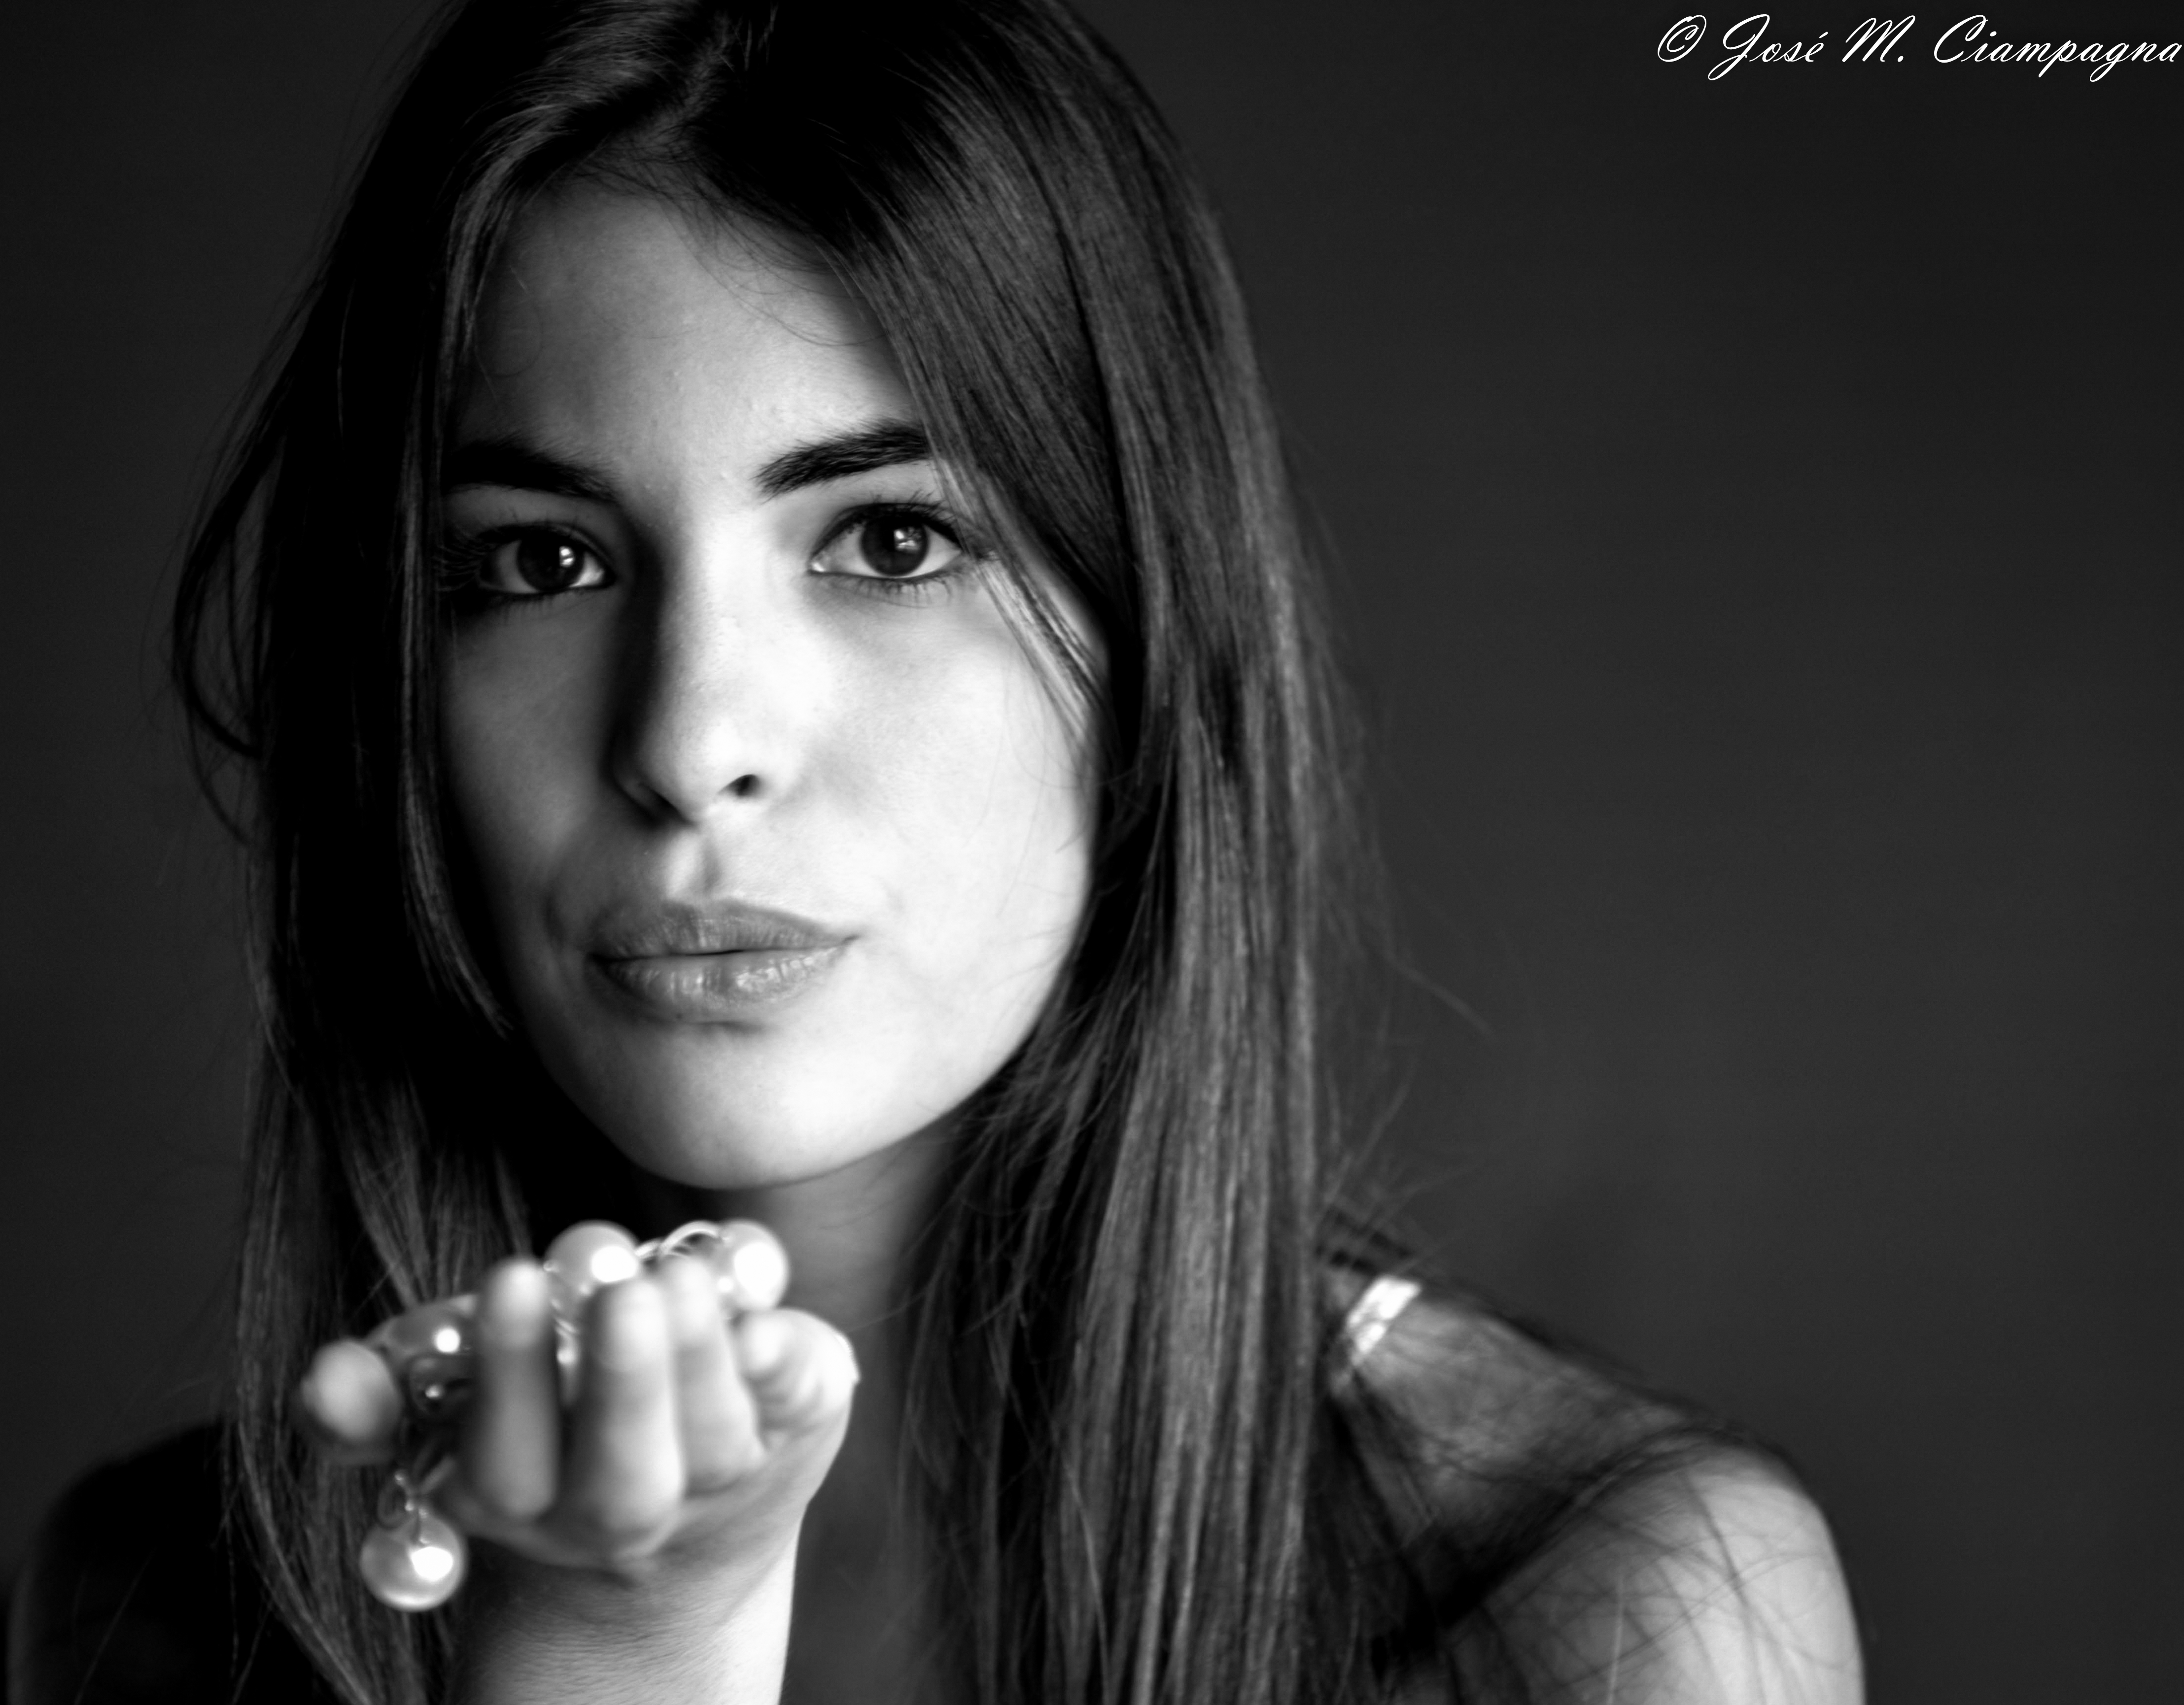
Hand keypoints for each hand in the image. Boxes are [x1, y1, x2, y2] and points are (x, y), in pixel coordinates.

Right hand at [299, 1227, 857, 1700]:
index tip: (509, 1276)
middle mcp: (620, 1514)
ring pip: (715, 1438)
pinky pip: (802, 1402)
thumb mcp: (445, 1417)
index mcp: (519, 1499)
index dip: (512, 1368)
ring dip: (699, 1352)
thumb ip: (377, 1398)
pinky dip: (790, 1354)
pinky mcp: (799, 1435)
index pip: (508, 1453)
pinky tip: (769, 1313)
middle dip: (620, 1376)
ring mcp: (719, 1483)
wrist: (668, 1545)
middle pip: (624, 1471)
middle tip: (614, 1280)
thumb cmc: (540, 1434)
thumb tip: (323, 1379)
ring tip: (679, 1274)